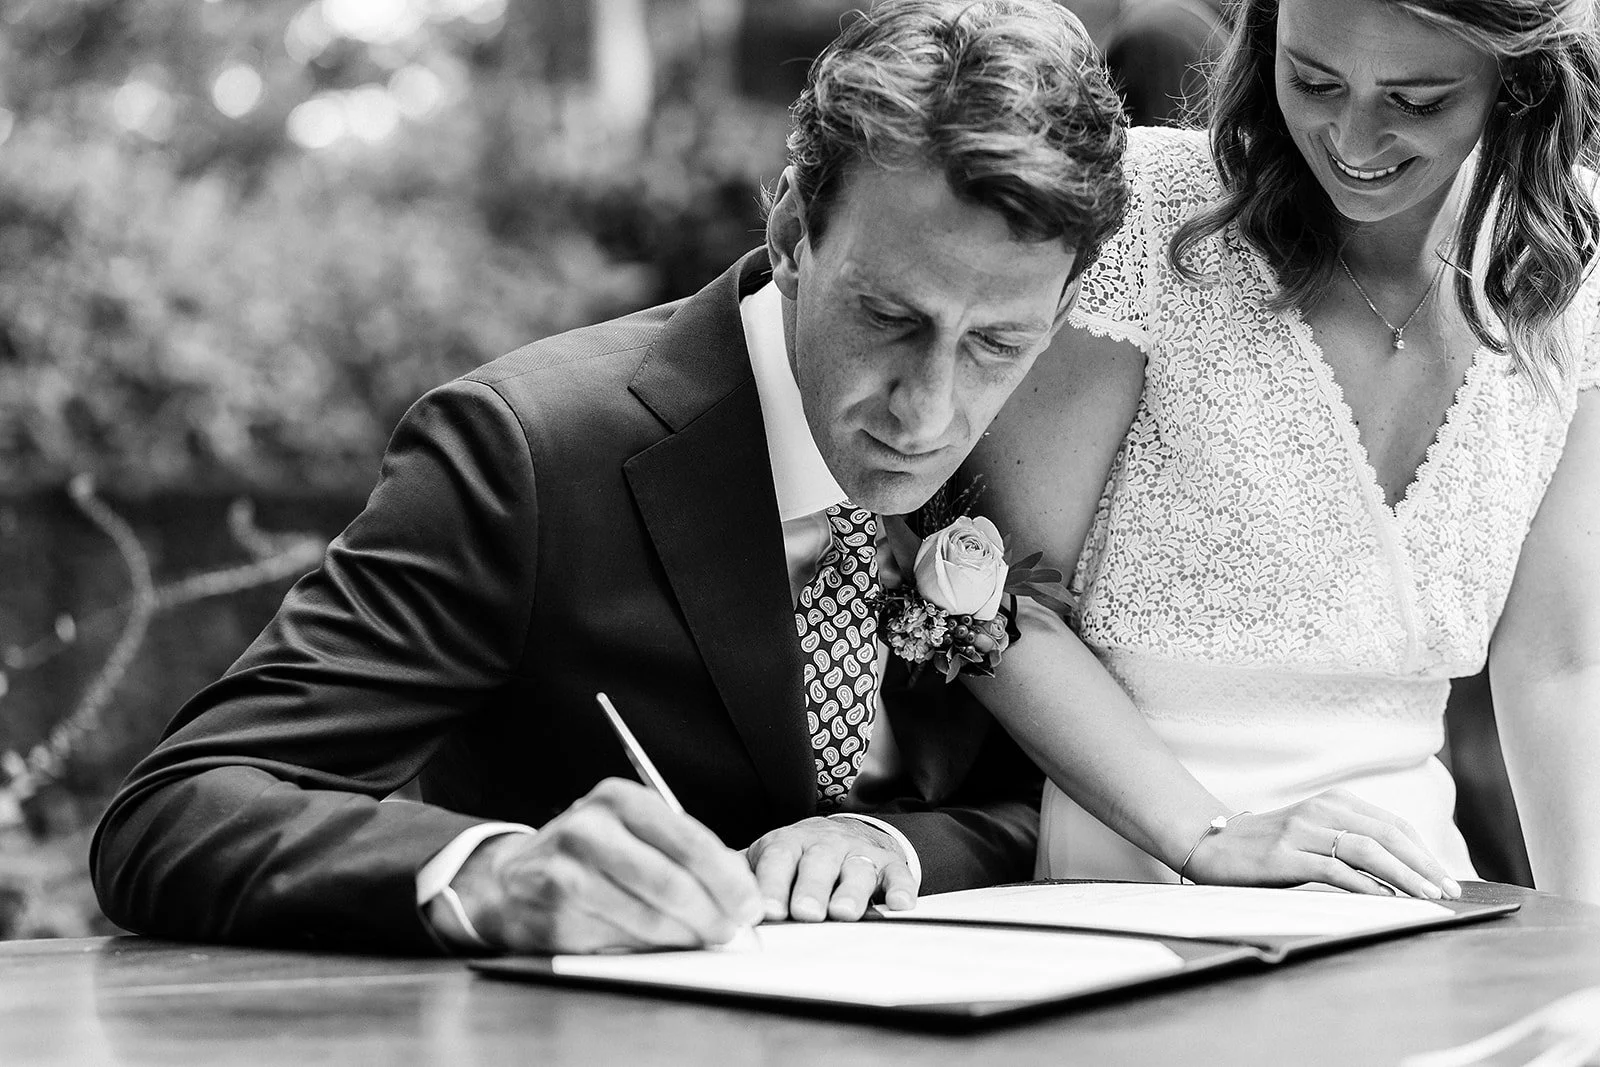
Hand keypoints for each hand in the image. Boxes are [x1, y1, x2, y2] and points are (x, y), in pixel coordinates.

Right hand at [448, 778, 762, 953]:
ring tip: (703, 940)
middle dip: (710, 912)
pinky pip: (617, 938)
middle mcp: (590, 827)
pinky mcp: (553, 911)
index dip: (726, 878)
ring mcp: (566, 869)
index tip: (751, 905)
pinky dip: (648, 948)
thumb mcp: (632, 832)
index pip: (687, 839)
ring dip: (684, 936)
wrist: (512, 877)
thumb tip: (740, 890)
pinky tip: (661, 946)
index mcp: (619, 799)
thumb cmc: (591, 854)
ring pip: (646, 915)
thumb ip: (682, 852)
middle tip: (732, 931)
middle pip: (669, 880)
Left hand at [745, 817, 917, 921]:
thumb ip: (739, 874)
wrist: (845, 835)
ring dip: (851, 891)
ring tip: (843, 913)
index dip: (771, 883)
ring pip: (856, 869)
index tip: (766, 909)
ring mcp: (858, 854)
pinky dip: (901, 890)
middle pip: (817, 863)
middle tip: (805, 913)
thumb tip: (702, 888)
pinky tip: (899, 905)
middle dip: (811, 888)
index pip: (777, 860)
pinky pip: (898, 876)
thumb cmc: (797, 857)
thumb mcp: (766, 859)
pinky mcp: (889, 865)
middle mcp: (823, 846)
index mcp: (788, 844)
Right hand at [1184, 789, 1462, 899]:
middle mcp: (1320, 811)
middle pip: (1387, 835)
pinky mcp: (1285, 855)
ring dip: (1404, 874)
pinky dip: (1365, 884)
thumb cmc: (1267, 847)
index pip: (1392, 825)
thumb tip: (1401, 873)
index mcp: (1332, 802)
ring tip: (1428, 896)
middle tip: (1450, 890)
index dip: (1423, 851)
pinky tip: (1385, 898)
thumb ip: (1348, 843)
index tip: (1446, 877)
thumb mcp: (1312, 835)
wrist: (1211, 845)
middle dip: (1424, 864)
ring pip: (1367, 850)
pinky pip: (1334, 870)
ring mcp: (1301, 831)